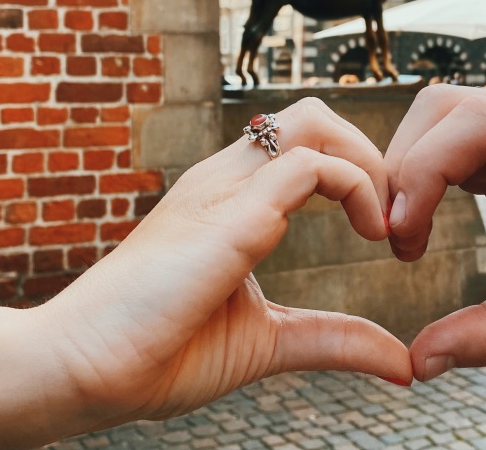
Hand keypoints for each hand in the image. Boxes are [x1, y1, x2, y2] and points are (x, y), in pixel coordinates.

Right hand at [0, 98, 410, 448]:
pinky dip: (356, 186)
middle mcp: (225, 180)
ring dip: (365, 160)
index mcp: (228, 199)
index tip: (381, 228)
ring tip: (382, 224)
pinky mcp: (228, 217)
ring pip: (311, 120)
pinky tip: (370, 235)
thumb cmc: (160, 353)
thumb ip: (333, 339)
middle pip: (312, 115)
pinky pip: (306, 165)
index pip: (301, 143)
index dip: (354, 169)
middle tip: (389, 216)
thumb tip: (401, 362)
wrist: (84, 371)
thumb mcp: (268, 340)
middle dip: (366, 152)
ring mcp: (224, 191)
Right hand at [384, 86, 485, 381]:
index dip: (425, 167)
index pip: (478, 124)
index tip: (402, 234)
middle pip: (443, 107)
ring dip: (405, 166)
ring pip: (435, 114)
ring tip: (407, 233)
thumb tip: (418, 361)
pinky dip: (418, 170)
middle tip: (397, 242)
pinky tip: (420, 219)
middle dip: (404, 168)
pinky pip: (442, 133)